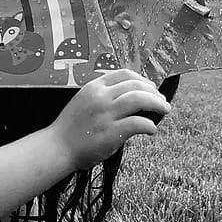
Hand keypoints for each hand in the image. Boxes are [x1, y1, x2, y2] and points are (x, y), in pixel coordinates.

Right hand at [50, 69, 170, 170]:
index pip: (125, 73)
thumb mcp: (84, 100)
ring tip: (165, 110)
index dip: (142, 79)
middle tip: (163, 102)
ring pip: (140, 99)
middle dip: (154, 92)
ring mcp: (106, 114)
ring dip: (157, 104)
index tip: (151, 88)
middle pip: (136, 85)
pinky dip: (149, 125)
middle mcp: (100, 97)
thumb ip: (104, 95)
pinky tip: (152, 130)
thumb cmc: (71, 127)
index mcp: (94, 87)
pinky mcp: (111, 133)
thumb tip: (131, 94)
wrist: (57, 148)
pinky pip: (138, 123)